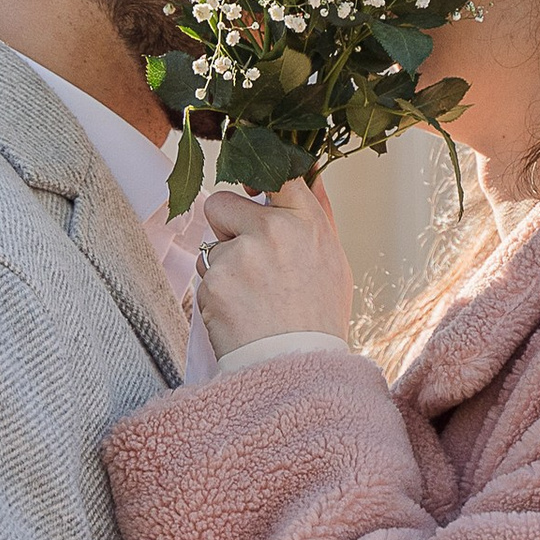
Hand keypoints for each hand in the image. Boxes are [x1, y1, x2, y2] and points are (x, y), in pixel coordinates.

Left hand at [193, 174, 354, 353]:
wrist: (299, 369)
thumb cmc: (319, 315)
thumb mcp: (333, 260)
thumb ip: (317, 213)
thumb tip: (310, 170)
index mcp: (305, 221)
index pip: (275, 173)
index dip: (255, 177)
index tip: (251, 189)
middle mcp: (272, 231)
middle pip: (220, 202)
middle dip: (225, 226)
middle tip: (248, 259)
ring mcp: (239, 256)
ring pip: (210, 246)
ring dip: (223, 266)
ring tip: (252, 297)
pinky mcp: (214, 283)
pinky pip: (205, 278)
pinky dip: (217, 295)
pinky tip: (241, 313)